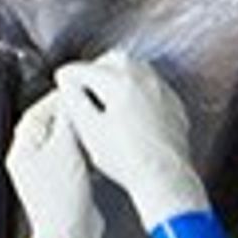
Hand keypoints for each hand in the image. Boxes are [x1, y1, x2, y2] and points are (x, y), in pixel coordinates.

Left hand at [5, 92, 97, 237]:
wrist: (71, 236)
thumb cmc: (60, 201)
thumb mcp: (65, 149)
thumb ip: (68, 121)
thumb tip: (71, 100)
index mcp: (22, 150)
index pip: (36, 113)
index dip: (56, 99)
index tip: (75, 90)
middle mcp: (32, 162)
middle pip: (51, 127)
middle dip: (70, 116)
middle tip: (87, 106)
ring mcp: (49, 175)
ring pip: (65, 144)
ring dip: (80, 135)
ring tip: (94, 127)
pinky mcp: (66, 185)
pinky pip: (76, 160)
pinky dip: (87, 153)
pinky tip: (98, 152)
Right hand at [57, 46, 204, 229]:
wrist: (165, 177)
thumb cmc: (126, 159)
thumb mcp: (89, 130)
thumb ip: (75, 100)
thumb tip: (67, 81)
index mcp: (120, 82)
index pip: (86, 69)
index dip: (69, 75)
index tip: (62, 79)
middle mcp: (145, 80)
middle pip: (115, 59)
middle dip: (96, 67)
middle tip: (83, 82)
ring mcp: (163, 91)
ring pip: (138, 68)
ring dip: (119, 74)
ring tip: (106, 92)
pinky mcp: (175, 106)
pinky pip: (153, 86)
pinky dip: (138, 88)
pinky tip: (131, 106)